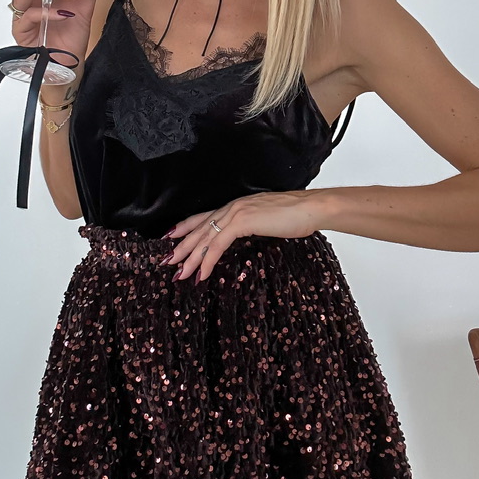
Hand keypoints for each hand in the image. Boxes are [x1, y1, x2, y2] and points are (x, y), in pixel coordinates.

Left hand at [161, 190, 327, 283]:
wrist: (310, 208)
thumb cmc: (296, 215)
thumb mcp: (268, 221)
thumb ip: (254, 225)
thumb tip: (249, 233)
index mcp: (237, 205)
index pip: (204, 216)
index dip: (186, 227)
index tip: (171, 238)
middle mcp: (232, 206)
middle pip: (199, 228)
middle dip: (182, 246)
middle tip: (168, 262)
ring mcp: (236, 212)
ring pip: (205, 237)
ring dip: (190, 258)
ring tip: (180, 273)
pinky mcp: (242, 222)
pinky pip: (218, 244)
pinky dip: (207, 260)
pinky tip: (201, 274)